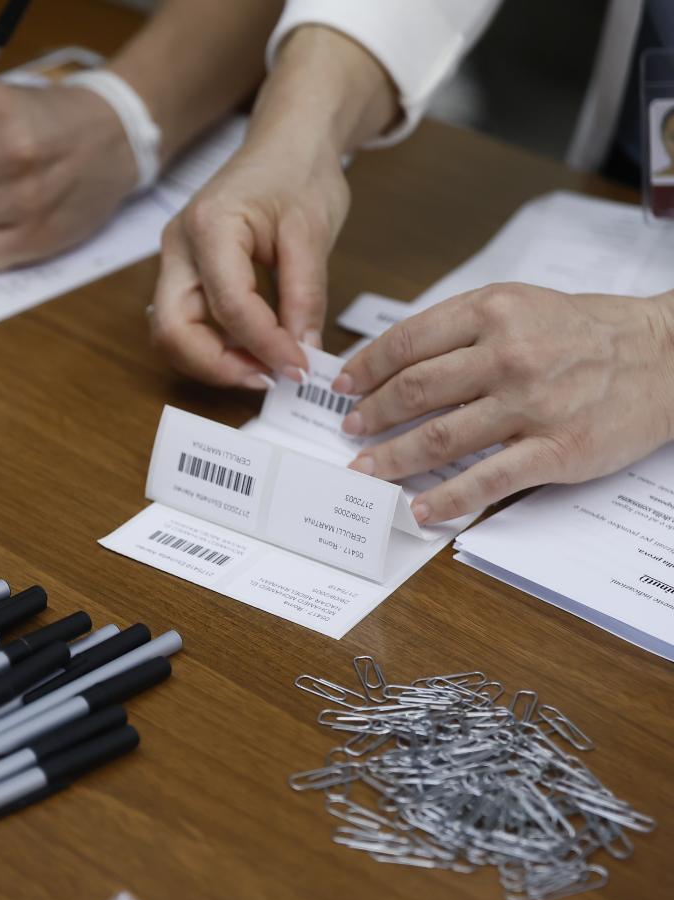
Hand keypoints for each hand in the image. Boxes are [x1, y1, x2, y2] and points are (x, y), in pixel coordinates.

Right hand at [149, 133, 347, 388]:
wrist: (288, 141)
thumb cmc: (299, 172)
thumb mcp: (313, 233)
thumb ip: (305, 297)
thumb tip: (302, 353)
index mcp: (209, 226)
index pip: (229, 305)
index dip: (265, 345)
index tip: (300, 368)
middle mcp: (179, 246)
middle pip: (173, 329)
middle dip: (218, 365)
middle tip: (268, 378)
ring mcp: (176, 260)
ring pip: (172, 332)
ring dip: (213, 361)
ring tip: (264, 368)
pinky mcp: (186, 271)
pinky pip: (187, 322)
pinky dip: (215, 346)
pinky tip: (254, 350)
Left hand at [334, 285, 673, 523]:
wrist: (666, 356)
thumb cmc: (585, 332)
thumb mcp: (520, 305)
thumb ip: (461, 328)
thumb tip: (396, 359)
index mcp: (493, 312)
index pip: (407, 342)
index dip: (366, 368)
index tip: (343, 387)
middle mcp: (508, 355)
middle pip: (415, 390)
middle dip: (371, 414)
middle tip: (349, 431)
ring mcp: (531, 405)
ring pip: (440, 437)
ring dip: (392, 458)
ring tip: (366, 470)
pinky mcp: (556, 449)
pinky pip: (487, 480)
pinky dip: (446, 499)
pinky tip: (419, 508)